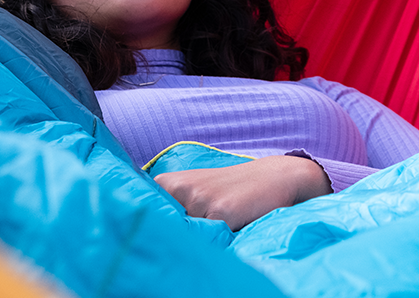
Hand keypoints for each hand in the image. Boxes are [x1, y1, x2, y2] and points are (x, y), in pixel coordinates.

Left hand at [154, 155, 331, 230]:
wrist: (272, 177)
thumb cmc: (230, 189)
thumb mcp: (196, 191)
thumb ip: (174, 209)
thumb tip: (151, 241)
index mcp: (166, 182)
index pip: (147, 215)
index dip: (153, 231)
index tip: (147, 239)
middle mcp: (177, 188)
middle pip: (165, 229)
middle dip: (174, 238)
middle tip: (192, 235)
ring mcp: (197, 199)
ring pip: (188, 236)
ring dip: (198, 241)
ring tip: (218, 227)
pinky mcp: (220, 212)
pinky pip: (211, 239)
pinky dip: (217, 241)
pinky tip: (230, 228)